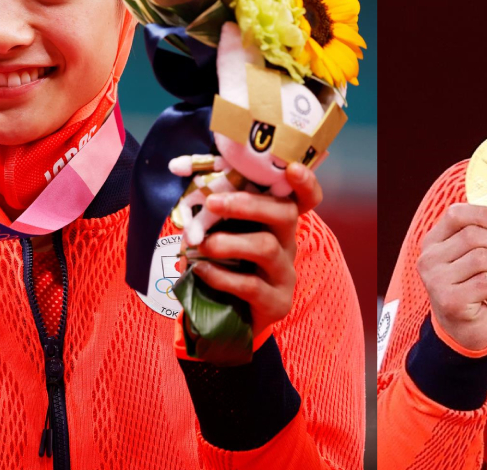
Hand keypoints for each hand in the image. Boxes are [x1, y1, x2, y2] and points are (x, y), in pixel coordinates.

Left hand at [191, 162, 322, 341]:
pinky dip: (221, 275)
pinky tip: (201, 270)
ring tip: (201, 245)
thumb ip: (212, 209)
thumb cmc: (224, 265)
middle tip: (213, 202)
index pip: (305, 198)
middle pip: (285, 214)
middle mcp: (288, 243)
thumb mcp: (220, 233)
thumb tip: (180, 171)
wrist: (226, 318)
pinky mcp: (277, 302)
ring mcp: (285, 274)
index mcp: (277, 222)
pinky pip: (251, 285)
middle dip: (247, 204)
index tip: (291, 169)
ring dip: (228, 242)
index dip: (305, 182)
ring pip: (266, 247)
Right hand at [416, 204, 486, 351]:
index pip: (454, 214)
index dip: (483, 213)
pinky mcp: (450, 301)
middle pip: (472, 235)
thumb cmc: (474, 288)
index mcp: (433, 242)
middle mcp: (429, 259)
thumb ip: (485, 238)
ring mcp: (436, 281)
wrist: (465, 330)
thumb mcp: (475, 258)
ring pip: (483, 258)